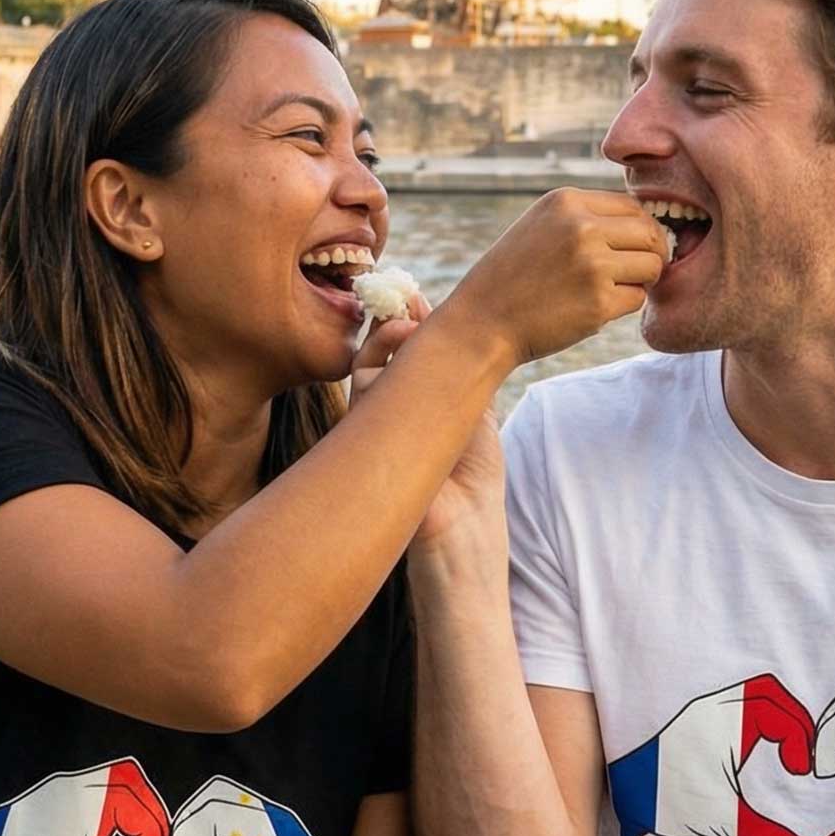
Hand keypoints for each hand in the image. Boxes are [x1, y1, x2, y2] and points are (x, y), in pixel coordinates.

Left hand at [0, 758, 168, 835]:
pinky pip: (98, 785)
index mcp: (85, 809)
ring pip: (116, 778)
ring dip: (133, 807)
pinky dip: (114, 805)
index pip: (140, 810)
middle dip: (151, 816)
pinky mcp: (52, 794)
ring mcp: (63, 786)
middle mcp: (76, 788)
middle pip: (133, 781)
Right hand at [351, 291, 504, 549]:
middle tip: (405, 296)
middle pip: (384, 356)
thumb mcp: (474, 420)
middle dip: (393, 321)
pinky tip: (398, 348)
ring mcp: (377, 426)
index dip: (413, 325)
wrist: (461, 539)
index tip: (420, 298)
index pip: (410, 355)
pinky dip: (374, 364)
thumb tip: (457, 330)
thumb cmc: (473, 490)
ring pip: (367, 369)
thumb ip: (462, 380)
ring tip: (407, 324)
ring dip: (384, 338)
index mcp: (421, 408)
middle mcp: (395, 415)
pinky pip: (360, 391)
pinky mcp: (362, 438)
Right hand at [443, 188, 667, 364]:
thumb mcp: (541, 226)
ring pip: (652, 266)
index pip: (633, 207)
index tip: (632, 251)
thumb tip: (645, 224)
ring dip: (641, 282)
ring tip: (612, 291)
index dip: (640, 231)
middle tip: (634, 275)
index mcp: (567, 201)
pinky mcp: (598, 301)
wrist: (482, 323)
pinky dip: (624, 307)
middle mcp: (581, 226)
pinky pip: (637, 299)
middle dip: (651, 255)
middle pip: (650, 234)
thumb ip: (584, 218)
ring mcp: (592, 264)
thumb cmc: (513, 278)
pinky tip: (594, 309)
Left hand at [608, 673, 816, 835]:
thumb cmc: (669, 805)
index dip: (801, 738)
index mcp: (724, 724)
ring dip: (774, 717)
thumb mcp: (726, 824)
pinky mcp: (692, 719)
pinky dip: (754, 719)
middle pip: (769, 691)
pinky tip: (754, 755)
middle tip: (799, 755)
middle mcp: (712, 708)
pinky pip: (734, 703)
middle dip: (794, 719)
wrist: (624, 799)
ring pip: (750, 693)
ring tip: (781, 754)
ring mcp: (700, 710)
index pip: (779, 712)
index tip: (800, 770)